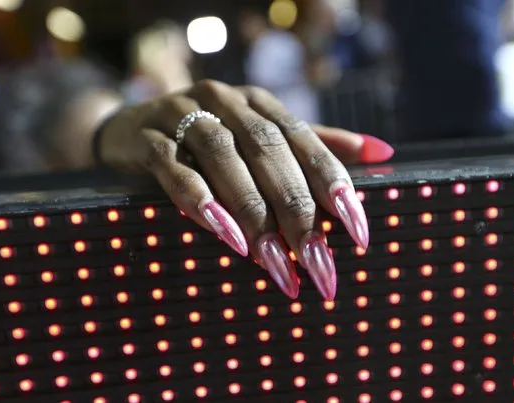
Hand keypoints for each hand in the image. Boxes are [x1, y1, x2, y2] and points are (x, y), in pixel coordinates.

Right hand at [96, 80, 392, 299]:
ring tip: (273, 260)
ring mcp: (183, 116)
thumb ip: (318, 143)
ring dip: (252, 211)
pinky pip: (175, 169)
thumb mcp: (262, 136)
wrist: (131, 128)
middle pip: (268, 151)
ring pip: (225, 159)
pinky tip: (224, 235)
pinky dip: (200, 201)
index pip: (305, 140)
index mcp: (260, 103)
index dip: (333, 183)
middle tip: (316, 261)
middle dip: (295, 209)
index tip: (357, 233)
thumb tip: (382, 152)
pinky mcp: (147, 138)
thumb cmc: (208, 141)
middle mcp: (226, 102)